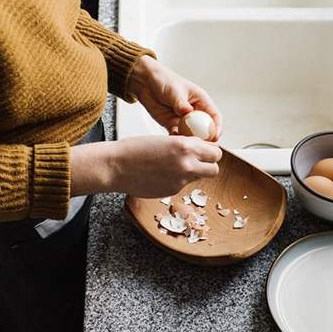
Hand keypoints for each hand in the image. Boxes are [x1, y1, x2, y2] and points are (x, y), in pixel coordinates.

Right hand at [70, 136, 221, 197]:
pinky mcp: (172, 191)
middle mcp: (187, 165)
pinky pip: (183, 185)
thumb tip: (201, 150)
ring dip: (194, 173)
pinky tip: (163, 174)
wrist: (116, 166)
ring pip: (199, 178)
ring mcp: (180, 181)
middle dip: (208, 165)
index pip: (215, 152)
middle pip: (214, 169)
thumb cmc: (135, 149)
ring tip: (176, 166)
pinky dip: (178, 180)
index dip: (211, 152)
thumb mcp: (166, 140)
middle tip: (198, 161)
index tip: (206, 151)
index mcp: (186, 147)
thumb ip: (186, 146)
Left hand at [129, 55, 222, 139]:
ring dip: (189, 140)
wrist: (145, 83)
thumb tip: (188, 112)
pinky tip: (172, 139)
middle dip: (204, 139)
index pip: (214, 117)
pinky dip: (176, 139)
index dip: (217, 128)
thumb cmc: (164, 80)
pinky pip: (176, 135)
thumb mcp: (174, 91)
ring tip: (184, 143)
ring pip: (191, 135)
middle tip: (200, 145)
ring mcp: (183, 120)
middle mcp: (194, 112)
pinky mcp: (171, 124)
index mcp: (201, 101)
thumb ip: (181, 103)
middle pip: (205, 130)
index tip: (215, 137)